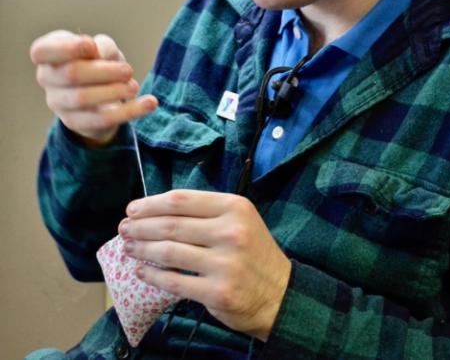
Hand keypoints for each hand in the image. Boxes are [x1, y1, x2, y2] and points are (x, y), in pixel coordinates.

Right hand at [30, 29, 157, 144]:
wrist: (98, 95)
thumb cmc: (97, 61)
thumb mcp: (102, 48)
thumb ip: (102, 46)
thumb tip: (100, 53)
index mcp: (47, 55)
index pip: (42, 51)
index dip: (66, 48)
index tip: (90, 45)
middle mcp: (47, 79)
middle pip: (71, 74)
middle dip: (104, 71)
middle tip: (128, 70)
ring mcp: (58, 103)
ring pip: (83, 98)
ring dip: (114, 91)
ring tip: (134, 86)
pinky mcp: (75, 122)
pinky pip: (102, 119)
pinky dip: (130, 111)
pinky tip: (150, 103)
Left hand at [118, 190, 291, 340]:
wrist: (280, 294)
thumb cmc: (253, 252)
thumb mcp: (239, 220)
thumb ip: (206, 212)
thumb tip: (156, 209)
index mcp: (234, 207)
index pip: (182, 200)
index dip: (151, 203)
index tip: (132, 209)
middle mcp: (230, 232)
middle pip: (172, 224)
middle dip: (141, 226)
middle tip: (123, 229)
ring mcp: (224, 263)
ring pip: (169, 252)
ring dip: (142, 249)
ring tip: (128, 247)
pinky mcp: (217, 292)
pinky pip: (174, 281)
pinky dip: (152, 275)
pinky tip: (141, 270)